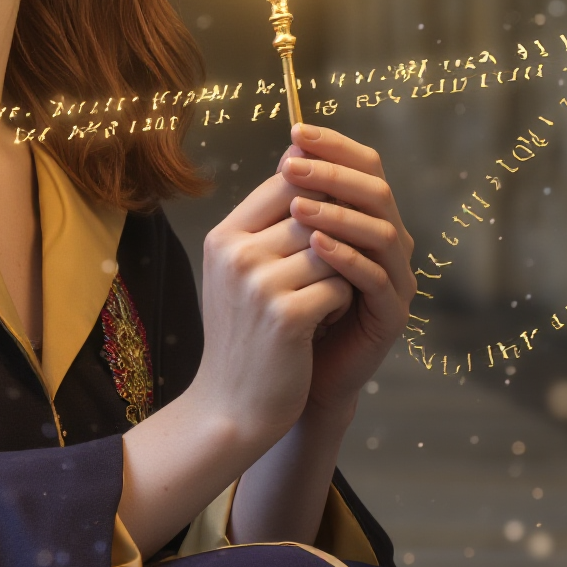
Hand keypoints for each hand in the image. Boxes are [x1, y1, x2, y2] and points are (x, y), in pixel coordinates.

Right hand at [190, 167, 354, 458]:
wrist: (231, 405)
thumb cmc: (245, 334)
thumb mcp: (241, 272)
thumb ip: (268, 224)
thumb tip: (304, 161)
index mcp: (224, 237)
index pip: (286, 182)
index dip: (321, 198)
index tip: (330, 229)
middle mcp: (236, 254)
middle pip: (314, 213)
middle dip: (335, 238)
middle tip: (331, 271)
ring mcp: (258, 284)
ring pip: (333, 249)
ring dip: (341, 273)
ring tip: (326, 298)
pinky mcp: (286, 316)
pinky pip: (340, 287)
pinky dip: (342, 304)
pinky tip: (325, 322)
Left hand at [278, 125, 414, 415]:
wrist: (297, 373)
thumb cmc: (291, 303)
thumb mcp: (288, 249)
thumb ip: (295, 208)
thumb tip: (288, 154)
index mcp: (369, 219)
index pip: (364, 168)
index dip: (335, 147)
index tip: (296, 132)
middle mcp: (391, 244)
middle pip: (376, 193)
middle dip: (333, 175)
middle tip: (292, 166)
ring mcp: (396, 279)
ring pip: (381, 233)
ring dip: (338, 215)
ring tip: (297, 207)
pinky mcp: (393, 314)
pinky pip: (376, 279)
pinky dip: (347, 258)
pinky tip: (316, 248)